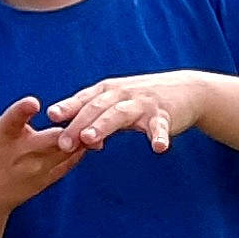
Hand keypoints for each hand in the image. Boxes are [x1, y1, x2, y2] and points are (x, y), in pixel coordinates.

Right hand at [0, 78, 87, 211]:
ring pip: (64, 151)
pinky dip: (80, 153)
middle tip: (82, 113)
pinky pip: (68, 165)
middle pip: (48, 139)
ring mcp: (34, 169)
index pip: (11, 121)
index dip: (21, 111)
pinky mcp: (44, 179)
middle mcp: (20, 153)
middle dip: (64, 129)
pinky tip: (91, 139)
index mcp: (0, 137)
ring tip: (94, 121)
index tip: (32, 102)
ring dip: (79, 138)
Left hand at [47, 70, 207, 153]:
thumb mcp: (118, 105)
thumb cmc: (144, 99)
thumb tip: (80, 142)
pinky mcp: (164, 114)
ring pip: (119, 114)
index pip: (84, 99)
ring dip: (103, 125)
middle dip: (78, 124)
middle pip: (96, 108)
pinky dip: (159, 136)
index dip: (68, 106)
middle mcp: (122, 94)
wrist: (187, 89)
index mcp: (108, 91)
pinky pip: (159, 127)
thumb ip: (97, 121)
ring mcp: (143, 103)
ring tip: (90, 139)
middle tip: (64, 142)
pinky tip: (158, 148)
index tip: (52, 115)